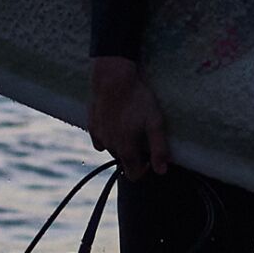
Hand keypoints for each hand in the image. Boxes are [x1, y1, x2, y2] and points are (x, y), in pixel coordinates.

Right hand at [88, 56, 169, 174]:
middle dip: (134, 155)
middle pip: (124, 161)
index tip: (151, 156)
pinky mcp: (91, 125)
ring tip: (131, 125)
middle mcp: (110, 146)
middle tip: (143, 135)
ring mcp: (99, 136)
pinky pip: (100, 140)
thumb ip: (159, 149)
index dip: (144, 169)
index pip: (133, 174)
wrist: (114, 78)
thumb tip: (162, 171)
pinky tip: (116, 124)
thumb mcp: (155, 123)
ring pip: (112, 150)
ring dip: (121, 145)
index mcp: (126, 149)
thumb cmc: (138, 100)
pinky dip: (108, 137)